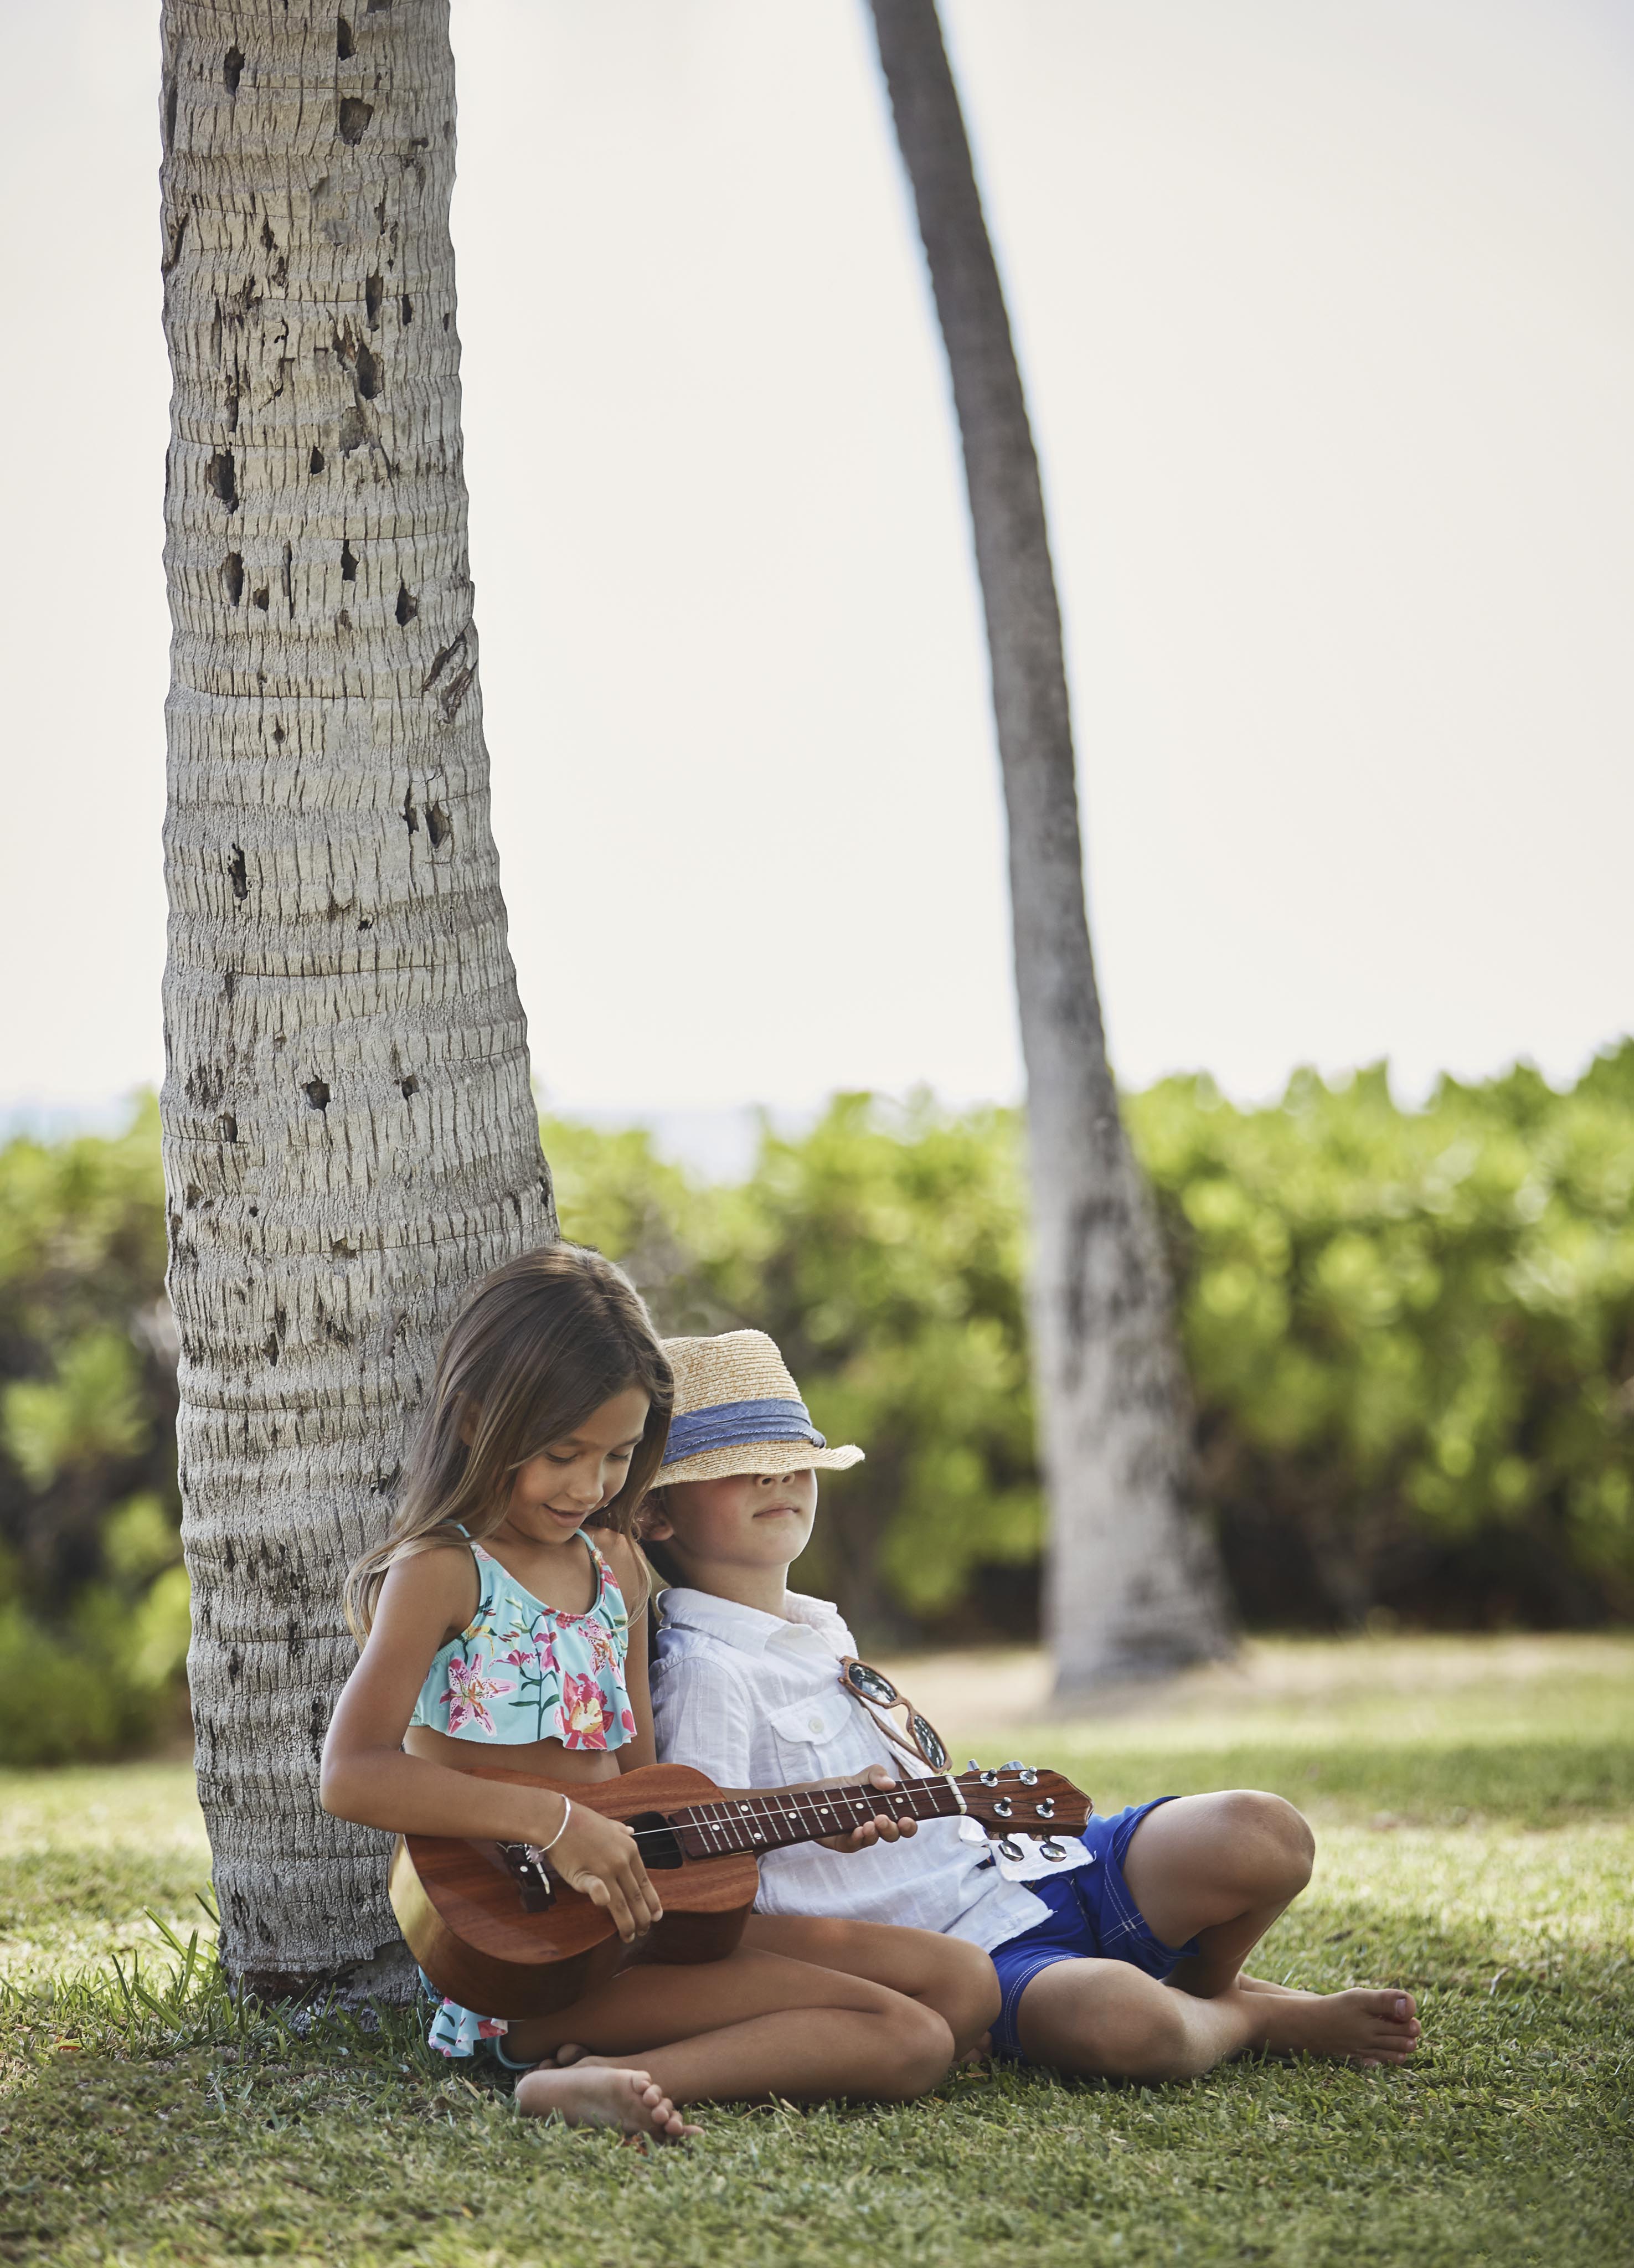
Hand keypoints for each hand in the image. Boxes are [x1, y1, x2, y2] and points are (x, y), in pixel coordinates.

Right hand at [544, 1799, 663, 1943]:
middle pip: (636, 1896)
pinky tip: (608, 1911)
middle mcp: (622, 1860)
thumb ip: (622, 1831)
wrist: (558, 1818)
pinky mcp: (586, 1874)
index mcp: (630, 1849)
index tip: (657, 1916)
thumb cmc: (581, 1821)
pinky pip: (598, 1891)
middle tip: (645, 1931)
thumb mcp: (609, 1824)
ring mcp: (605, 1868)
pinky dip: (604, 1900)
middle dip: (642, 1917)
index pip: (645, 1882)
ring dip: (627, 1923)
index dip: (652, 1901)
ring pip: (622, 1902)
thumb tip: (631, 1831)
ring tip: (630, 1936)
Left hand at [807, 1764, 921, 1854]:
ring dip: (874, 1833)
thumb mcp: (861, 1776)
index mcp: (886, 1810)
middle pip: (894, 1834)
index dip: (910, 1824)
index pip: (905, 1821)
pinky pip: (855, 1844)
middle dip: (893, 1829)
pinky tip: (857, 1830)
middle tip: (883, 1819)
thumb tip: (890, 1784)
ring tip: (869, 1823)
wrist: (814, 1796)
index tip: (907, 1818)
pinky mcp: (845, 1842)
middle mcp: (877, 1825)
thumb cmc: (843, 1789)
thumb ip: (877, 1774)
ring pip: (875, 1840)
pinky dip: (858, 1838)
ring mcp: (862, 1835)